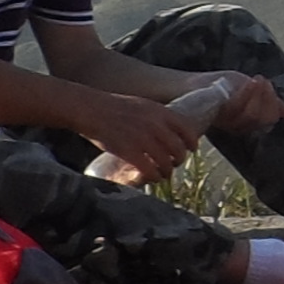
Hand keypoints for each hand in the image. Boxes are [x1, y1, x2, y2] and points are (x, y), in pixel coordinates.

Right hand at [82, 92, 203, 180]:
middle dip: (179, 160)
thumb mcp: (141, 105)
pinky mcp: (130, 152)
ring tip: (163, 174)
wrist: (91, 109)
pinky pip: (150, 170)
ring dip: (167, 171)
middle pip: (178, 149)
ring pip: (166, 162)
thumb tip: (167, 129)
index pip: (186, 129)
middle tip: (174, 164)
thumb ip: (156, 116)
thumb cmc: (112, 107)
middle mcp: (155, 125)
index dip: (192, 142)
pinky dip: (154, 176)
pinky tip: (152, 178)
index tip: (192, 149)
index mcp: (159, 112)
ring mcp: (143, 139)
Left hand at [182, 72, 281, 136]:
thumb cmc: (218, 85)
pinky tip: (247, 82)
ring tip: (255, 79)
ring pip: (252, 115)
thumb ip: (267, 99)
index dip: (272, 104)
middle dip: (267, 98)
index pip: (269, 119)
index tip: (268, 84)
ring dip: (257, 94)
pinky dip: (246, 94)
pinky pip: (239, 108)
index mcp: (248, 121)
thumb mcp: (247, 88)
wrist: (190, 85)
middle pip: (263, 118)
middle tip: (262, 81)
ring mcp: (229, 123)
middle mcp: (239, 126)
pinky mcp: (219, 118)